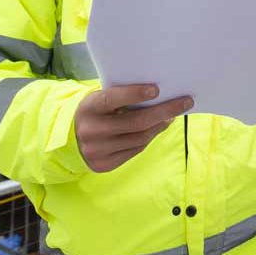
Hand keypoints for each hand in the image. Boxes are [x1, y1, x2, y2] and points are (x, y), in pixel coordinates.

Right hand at [75, 85, 193, 172]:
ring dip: (160, 126)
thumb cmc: (95, 111)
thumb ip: (122, 97)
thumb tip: (160, 96)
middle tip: (185, 102)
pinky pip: (135, 150)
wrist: (70, 138)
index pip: (113, 99)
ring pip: (139, 138)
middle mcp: (91, 130)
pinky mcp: (103, 165)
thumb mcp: (101, 99)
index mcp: (89, 108)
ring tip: (172, 115)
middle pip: (136, 122)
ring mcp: (97, 150)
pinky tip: (158, 127)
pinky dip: (149, 137)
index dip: (134, 94)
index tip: (157, 89)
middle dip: (164, 111)